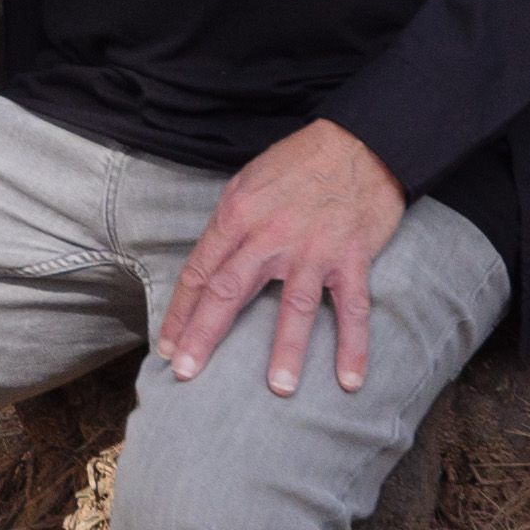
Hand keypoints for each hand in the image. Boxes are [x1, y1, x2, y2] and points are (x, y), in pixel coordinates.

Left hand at [157, 118, 406, 395]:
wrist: (361, 142)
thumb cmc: (300, 162)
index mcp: (238, 214)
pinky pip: (352, 308)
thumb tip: (213, 267)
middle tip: (186, 373)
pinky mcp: (352, 258)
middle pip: (230, 291)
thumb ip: (231, 226)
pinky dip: (353, 345)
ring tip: (278, 388)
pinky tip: (349, 379)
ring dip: (286, 350)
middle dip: (204, 335)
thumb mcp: (249, 182)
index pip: (200, 271)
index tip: (167, 347)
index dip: (181, 312)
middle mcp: (270, 235)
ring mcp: (313, 249)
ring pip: (293, 306)